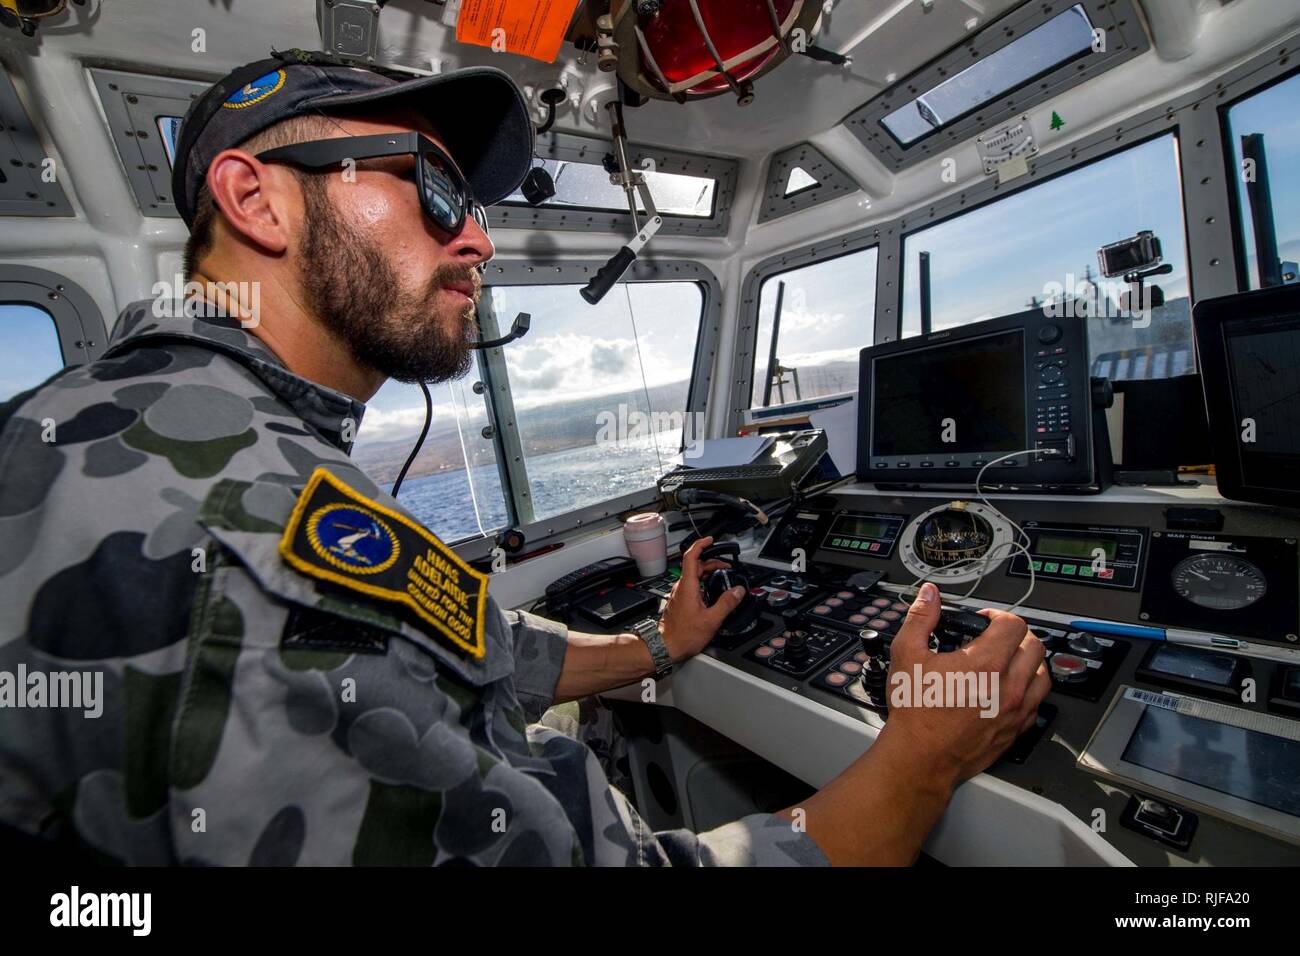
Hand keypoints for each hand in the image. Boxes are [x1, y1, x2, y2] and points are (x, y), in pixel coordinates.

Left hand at [658, 536, 744, 662]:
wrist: (666, 647)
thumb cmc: (683, 636)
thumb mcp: (711, 619)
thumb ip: (726, 603)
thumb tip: (737, 591)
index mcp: (688, 586)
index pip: (691, 556)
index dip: (701, 545)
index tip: (710, 540)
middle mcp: (681, 588)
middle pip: (695, 566)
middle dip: (711, 561)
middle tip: (726, 566)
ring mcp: (679, 595)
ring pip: (693, 576)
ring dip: (707, 573)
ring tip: (721, 577)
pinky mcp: (679, 602)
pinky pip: (691, 586)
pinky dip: (703, 584)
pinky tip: (711, 593)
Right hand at [877, 582, 1051, 791]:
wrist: (920, 757)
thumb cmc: (914, 711)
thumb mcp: (907, 655)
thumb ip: (921, 619)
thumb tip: (929, 596)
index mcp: (985, 663)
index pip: (1013, 624)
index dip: (998, 616)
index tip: (984, 621)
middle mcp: (1008, 686)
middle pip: (1035, 646)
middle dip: (1016, 635)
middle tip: (996, 638)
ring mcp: (1016, 710)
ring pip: (1043, 675)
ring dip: (1028, 662)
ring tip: (1007, 661)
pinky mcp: (1016, 730)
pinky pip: (1037, 703)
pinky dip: (1029, 690)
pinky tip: (1009, 689)